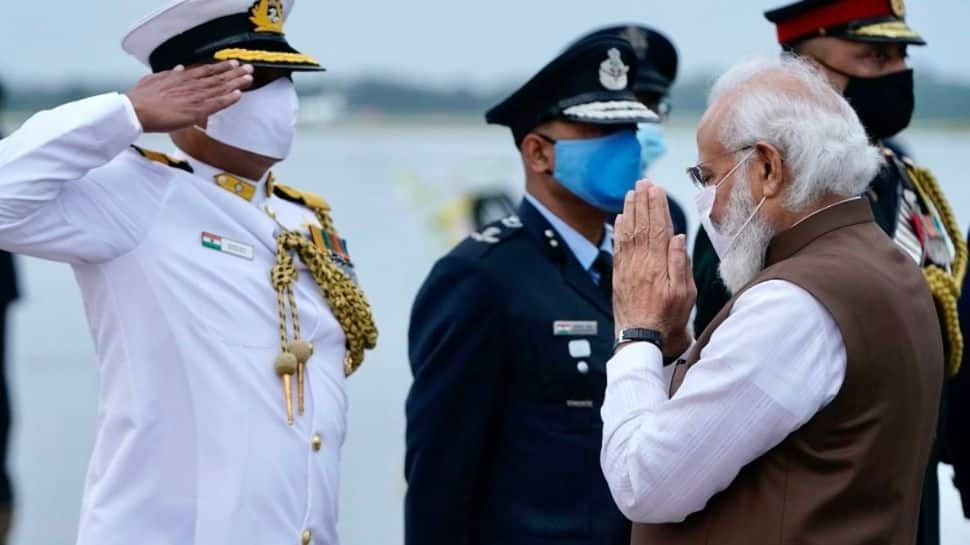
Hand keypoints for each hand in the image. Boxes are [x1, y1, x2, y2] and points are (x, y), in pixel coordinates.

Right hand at [126, 61, 253, 132]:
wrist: (136, 110)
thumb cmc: (141, 98)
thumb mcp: (154, 79)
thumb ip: (168, 74)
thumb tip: (178, 68)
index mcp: (181, 77)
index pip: (206, 70)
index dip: (221, 67)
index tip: (233, 63)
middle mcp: (191, 85)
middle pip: (217, 78)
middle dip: (234, 73)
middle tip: (249, 68)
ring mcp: (194, 97)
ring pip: (220, 89)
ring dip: (236, 83)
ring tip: (249, 78)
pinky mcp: (195, 111)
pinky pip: (216, 104)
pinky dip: (228, 99)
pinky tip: (239, 94)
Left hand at [613, 180, 695, 356]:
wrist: (641, 336)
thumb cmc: (667, 317)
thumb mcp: (685, 293)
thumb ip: (680, 263)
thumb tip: (677, 236)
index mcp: (658, 264)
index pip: (658, 228)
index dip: (657, 206)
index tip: (656, 189)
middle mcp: (640, 262)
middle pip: (641, 225)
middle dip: (642, 202)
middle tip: (643, 182)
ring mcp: (627, 268)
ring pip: (628, 233)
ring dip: (630, 211)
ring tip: (631, 193)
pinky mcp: (619, 275)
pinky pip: (618, 247)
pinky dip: (618, 230)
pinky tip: (619, 219)